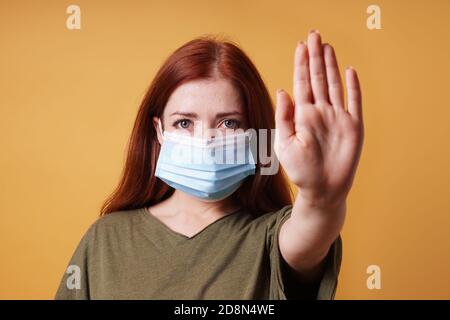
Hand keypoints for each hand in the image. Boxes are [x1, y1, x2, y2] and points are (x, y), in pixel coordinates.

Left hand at [274, 30, 363, 207]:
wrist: (322, 190)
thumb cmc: (300, 170)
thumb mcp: (284, 144)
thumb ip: (283, 117)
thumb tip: (282, 90)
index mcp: (303, 115)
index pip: (301, 83)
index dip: (301, 64)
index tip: (300, 46)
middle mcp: (320, 112)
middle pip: (317, 78)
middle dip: (315, 57)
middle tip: (314, 35)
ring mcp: (337, 117)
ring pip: (334, 85)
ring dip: (331, 66)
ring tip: (327, 47)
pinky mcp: (353, 126)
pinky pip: (354, 102)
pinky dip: (353, 86)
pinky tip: (350, 71)